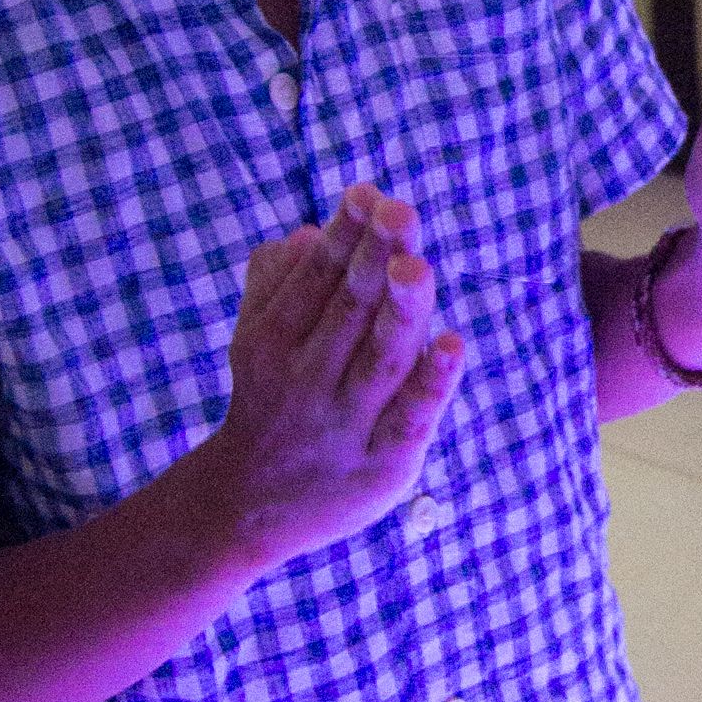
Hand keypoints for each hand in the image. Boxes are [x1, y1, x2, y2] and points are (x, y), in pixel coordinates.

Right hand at [201, 182, 463, 565]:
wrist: (247, 509)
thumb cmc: (267, 406)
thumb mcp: (253, 343)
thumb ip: (275, 286)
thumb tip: (308, 233)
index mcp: (273, 340)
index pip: (317, 278)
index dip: (345, 235)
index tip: (367, 192)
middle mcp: (308, 380)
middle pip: (350, 310)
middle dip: (376, 258)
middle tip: (399, 211)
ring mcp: (347, 424)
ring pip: (380, 359)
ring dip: (401, 311)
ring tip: (417, 265)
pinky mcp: (383, 465)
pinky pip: (410, 418)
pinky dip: (432, 382)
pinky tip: (454, 344)